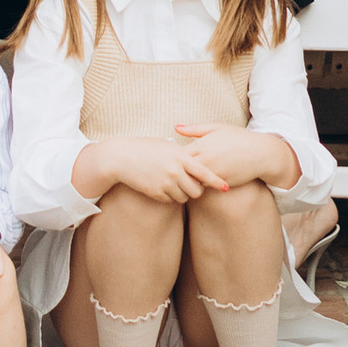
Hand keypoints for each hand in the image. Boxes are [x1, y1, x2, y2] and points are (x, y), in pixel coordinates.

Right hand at [91, 128, 228, 207]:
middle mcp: (175, 171)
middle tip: (191, 184)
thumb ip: (182, 155)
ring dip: (183, 193)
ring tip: (174, 183)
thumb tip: (197, 162)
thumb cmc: (145, 147)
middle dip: (196, 190)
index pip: (204, 172)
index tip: (226, 187)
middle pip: (197, 191)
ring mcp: (166, 184)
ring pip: (184, 197)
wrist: (121, 158)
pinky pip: (171, 200)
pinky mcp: (157, 193)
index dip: (216, 181)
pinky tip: (162, 186)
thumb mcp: (166, 146)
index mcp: (180, 156)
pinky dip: (170, 196)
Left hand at [179, 119, 291, 192]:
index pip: (179, 154)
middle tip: (172, 170)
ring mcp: (214, 173)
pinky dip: (200, 185)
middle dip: (178, 170)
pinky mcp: (221, 184)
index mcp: (203, 145)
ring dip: (188, 180)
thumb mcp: (216, 128)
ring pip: (192, 181)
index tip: (172, 157)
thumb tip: (175, 127)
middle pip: (183, 170)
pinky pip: (205, 187)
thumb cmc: (238, 138)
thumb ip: (195, 129)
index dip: (174, 156)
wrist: (260, 154)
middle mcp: (207, 160)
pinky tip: (198, 182)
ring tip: (182, 178)